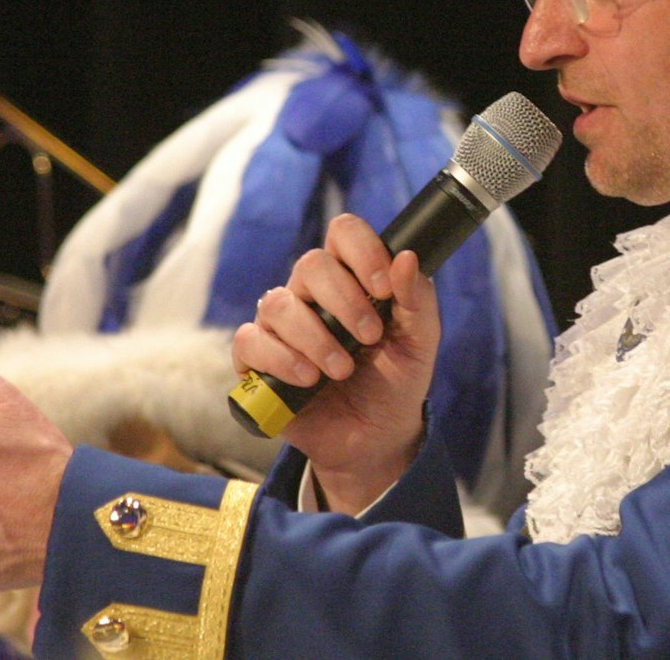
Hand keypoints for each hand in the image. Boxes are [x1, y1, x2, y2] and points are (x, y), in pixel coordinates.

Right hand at [232, 213, 439, 511]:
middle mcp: (313, 294)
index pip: (344, 233)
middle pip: (310, 265)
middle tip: (368, 338)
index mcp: (353, 277)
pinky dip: (280, 360)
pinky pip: (250, 341)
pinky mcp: (258, 359)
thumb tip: (407, 257)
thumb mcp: (420, 343)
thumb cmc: (396, 381)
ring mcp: (282, 325)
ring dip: (314, 338)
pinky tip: (308, 379)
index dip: (362, 251)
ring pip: (278, 304)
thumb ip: (417, 300)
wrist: (376, 437)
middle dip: (343, 301)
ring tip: (341, 371)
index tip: (382, 287)